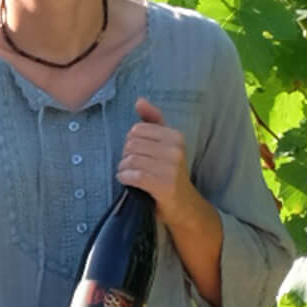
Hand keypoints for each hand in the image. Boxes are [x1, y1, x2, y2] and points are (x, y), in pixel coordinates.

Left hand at [117, 97, 196, 230]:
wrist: (184, 205)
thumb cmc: (169, 172)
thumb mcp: (165, 144)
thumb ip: (152, 121)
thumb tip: (139, 101)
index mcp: (175, 136)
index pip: (137, 130)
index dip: (130, 141)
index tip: (135, 152)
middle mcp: (176, 150)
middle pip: (131, 144)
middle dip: (125, 155)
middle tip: (130, 166)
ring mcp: (171, 168)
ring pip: (131, 160)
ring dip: (123, 169)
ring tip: (127, 174)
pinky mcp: (165, 185)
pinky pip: (135, 176)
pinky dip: (125, 178)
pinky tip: (126, 181)